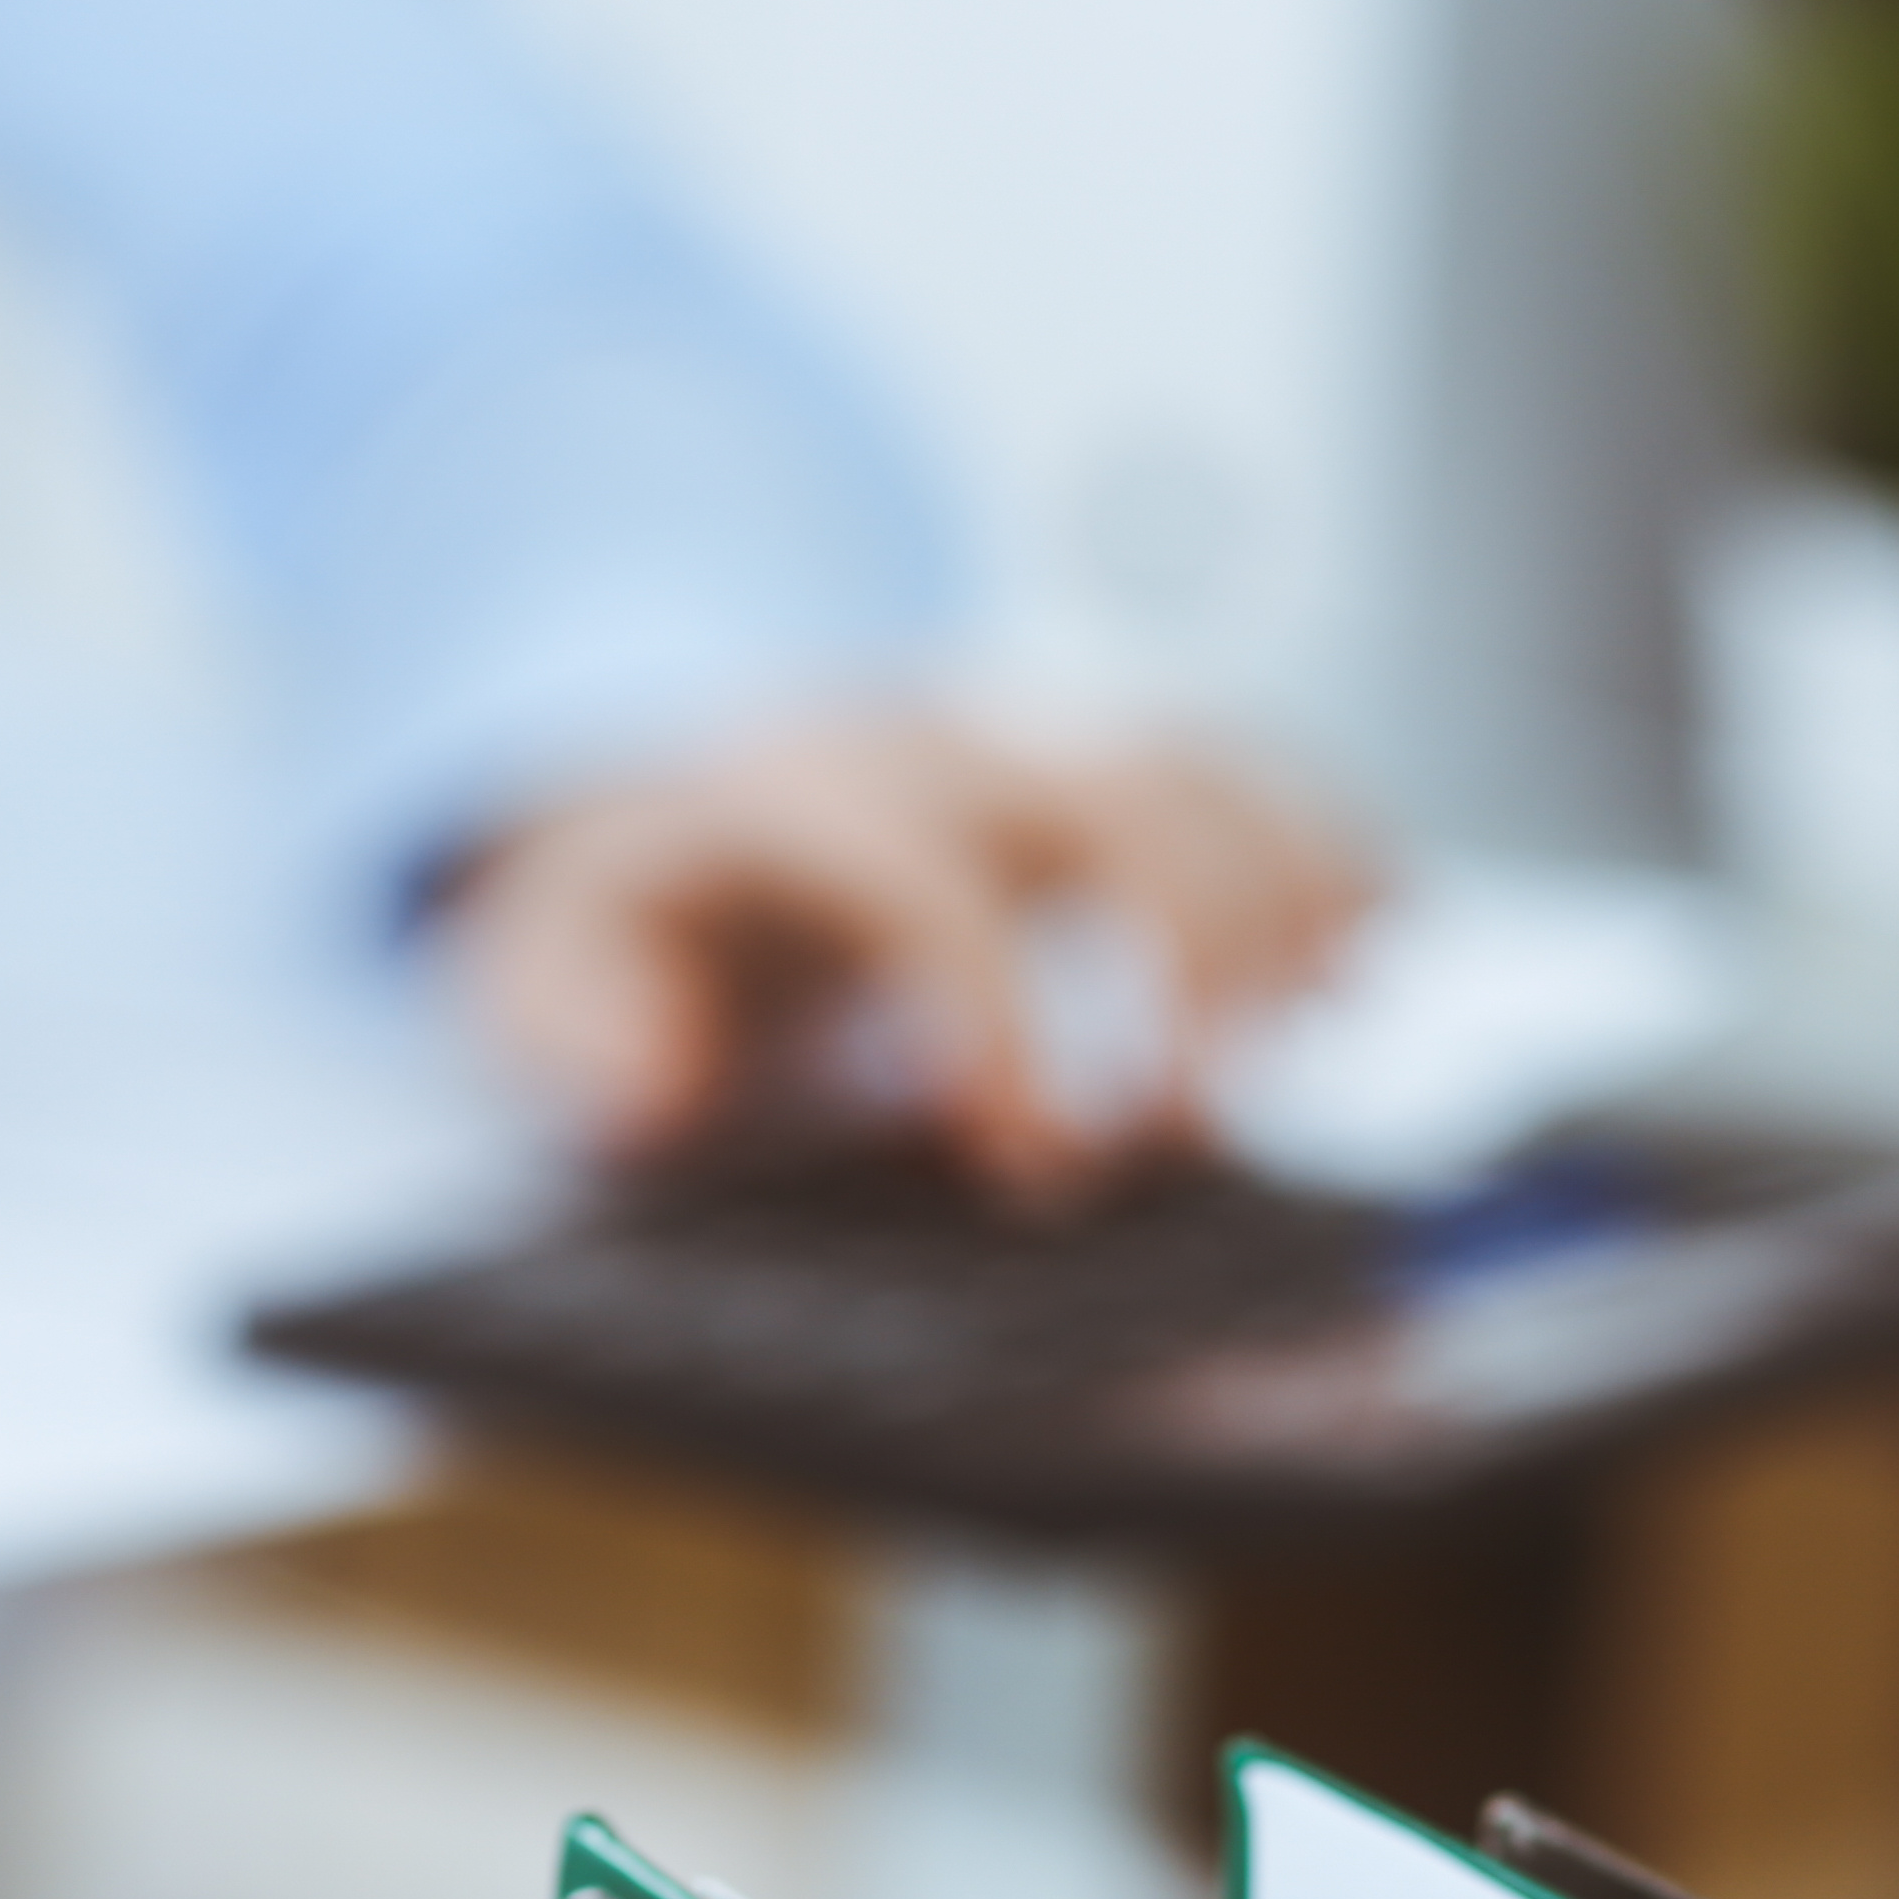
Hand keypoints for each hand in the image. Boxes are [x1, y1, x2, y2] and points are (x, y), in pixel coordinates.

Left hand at [441, 712, 1372, 1197]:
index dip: (998, 1021)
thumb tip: (649, 1085)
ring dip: (1284, 898)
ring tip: (1316, 1041)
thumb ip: (567, 1024)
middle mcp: (921, 741)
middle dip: (1188, 955)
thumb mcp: (528, 970)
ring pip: (1198, 761)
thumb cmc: (612, 915)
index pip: (920, 886)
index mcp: (782, 799)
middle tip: (1199, 1136)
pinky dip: (1322, 844)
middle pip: (1107, 795)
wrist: (642, 786)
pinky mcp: (1084, 750)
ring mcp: (1020, 731)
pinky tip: (1371, 945)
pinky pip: (1237, 760)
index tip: (1037, 1167)